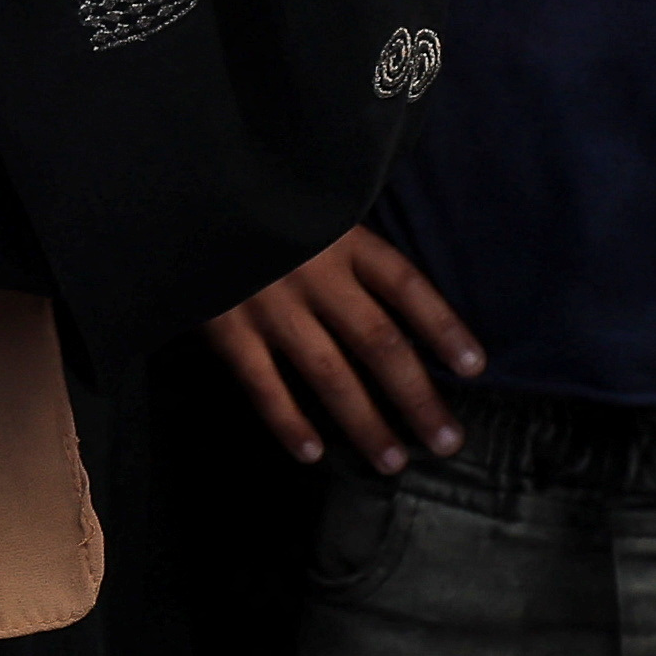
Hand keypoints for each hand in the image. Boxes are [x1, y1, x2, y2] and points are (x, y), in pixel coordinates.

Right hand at [204, 227, 482, 471]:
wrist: (182, 193)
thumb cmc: (256, 202)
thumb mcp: (311, 205)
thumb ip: (344, 244)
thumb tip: (391, 304)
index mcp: (341, 238)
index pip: (405, 286)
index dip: (442, 327)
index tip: (474, 368)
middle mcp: (313, 272)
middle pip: (378, 342)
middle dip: (416, 397)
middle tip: (447, 441)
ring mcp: (268, 302)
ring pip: (328, 373)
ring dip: (363, 421)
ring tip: (392, 462)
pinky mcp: (225, 325)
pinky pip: (262, 383)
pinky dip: (287, 420)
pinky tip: (311, 452)